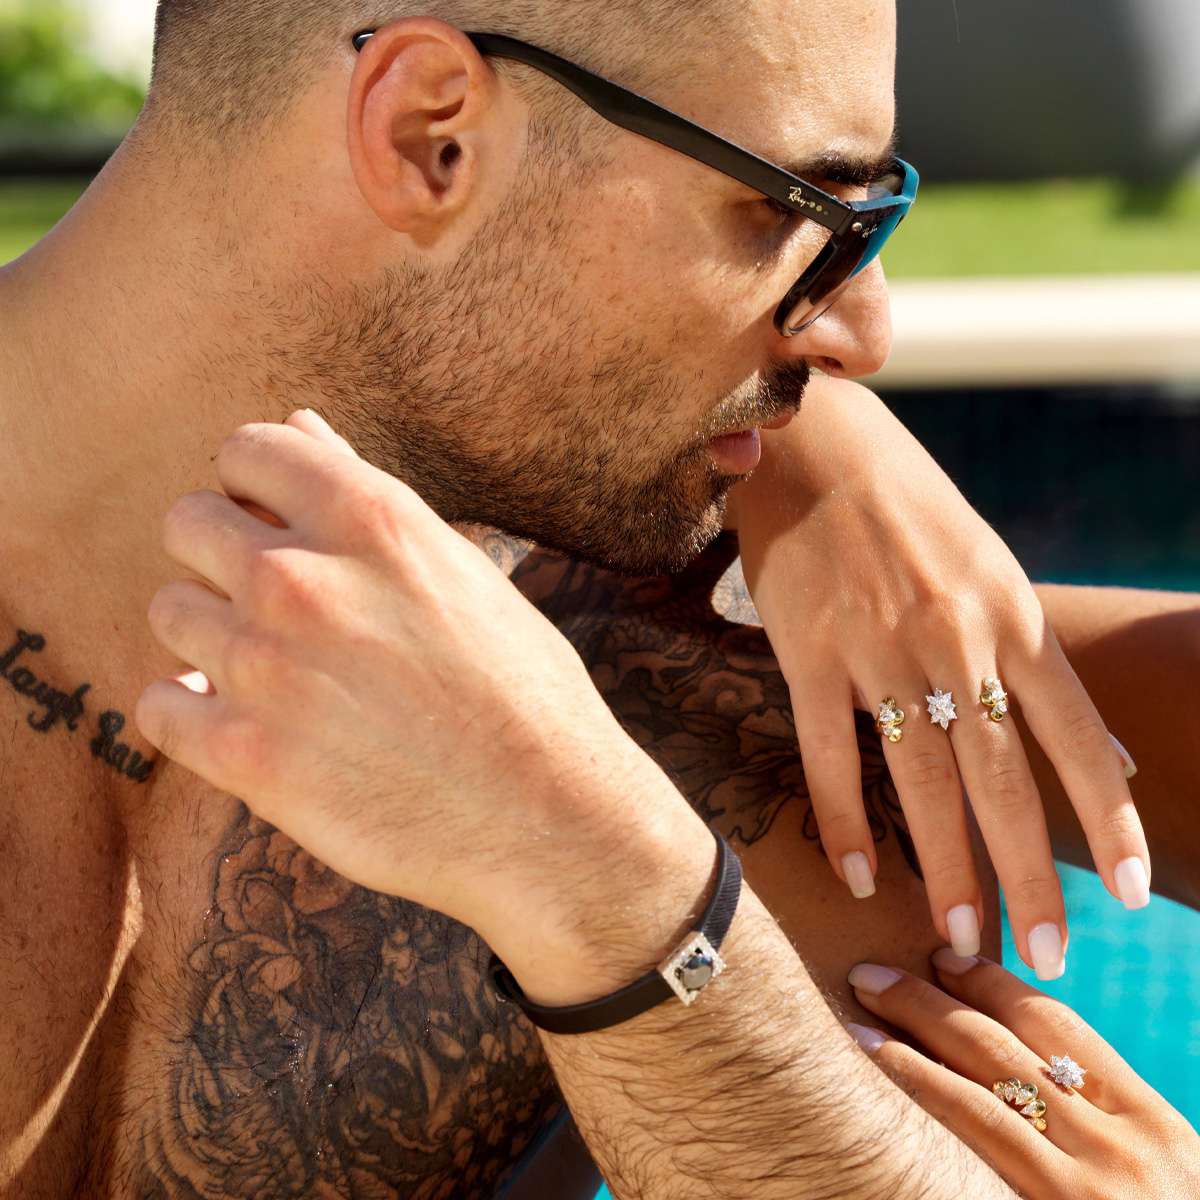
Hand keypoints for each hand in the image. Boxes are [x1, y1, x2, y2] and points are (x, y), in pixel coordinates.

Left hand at [134, 408, 693, 972]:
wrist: (548, 816)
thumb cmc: (519, 686)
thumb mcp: (456, 569)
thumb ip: (366, 494)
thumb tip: (301, 422)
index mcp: (369, 516)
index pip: (246, 449)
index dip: (255, 485)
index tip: (275, 524)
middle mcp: (304, 577)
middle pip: (187, 522)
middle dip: (219, 553)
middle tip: (273, 605)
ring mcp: (266, 666)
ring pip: (170, 612)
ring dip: (210, 636)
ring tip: (274, 672)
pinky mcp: (246, 756)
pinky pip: (157, 705)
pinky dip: (187, 712)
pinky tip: (240, 723)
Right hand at [729, 377, 1148, 977]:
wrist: (816, 447)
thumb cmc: (910, 509)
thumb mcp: (995, 570)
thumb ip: (1041, 665)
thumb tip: (1112, 757)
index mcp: (1012, 614)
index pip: (1078, 738)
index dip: (1109, 821)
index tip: (1130, 894)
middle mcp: (956, 638)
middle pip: (1003, 781)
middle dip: (1029, 878)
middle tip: (1043, 957)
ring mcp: (879, 648)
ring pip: (923, 782)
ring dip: (946, 870)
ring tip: (962, 939)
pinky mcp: (808, 653)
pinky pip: (830, 754)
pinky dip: (844, 822)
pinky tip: (860, 878)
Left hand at [844, 949, 1199, 1198]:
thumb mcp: (1155, 1182)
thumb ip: (1100, 1131)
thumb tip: (1025, 1080)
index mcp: (1153, 1124)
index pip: (1059, 1025)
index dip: (993, 983)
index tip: (944, 958)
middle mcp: (1122, 1142)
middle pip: (1008, 1040)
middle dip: (934, 995)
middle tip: (876, 969)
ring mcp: (1087, 1181)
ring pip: (983, 1076)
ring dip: (913, 1029)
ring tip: (858, 1005)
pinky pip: (974, 1130)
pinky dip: (921, 1086)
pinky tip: (878, 1064)